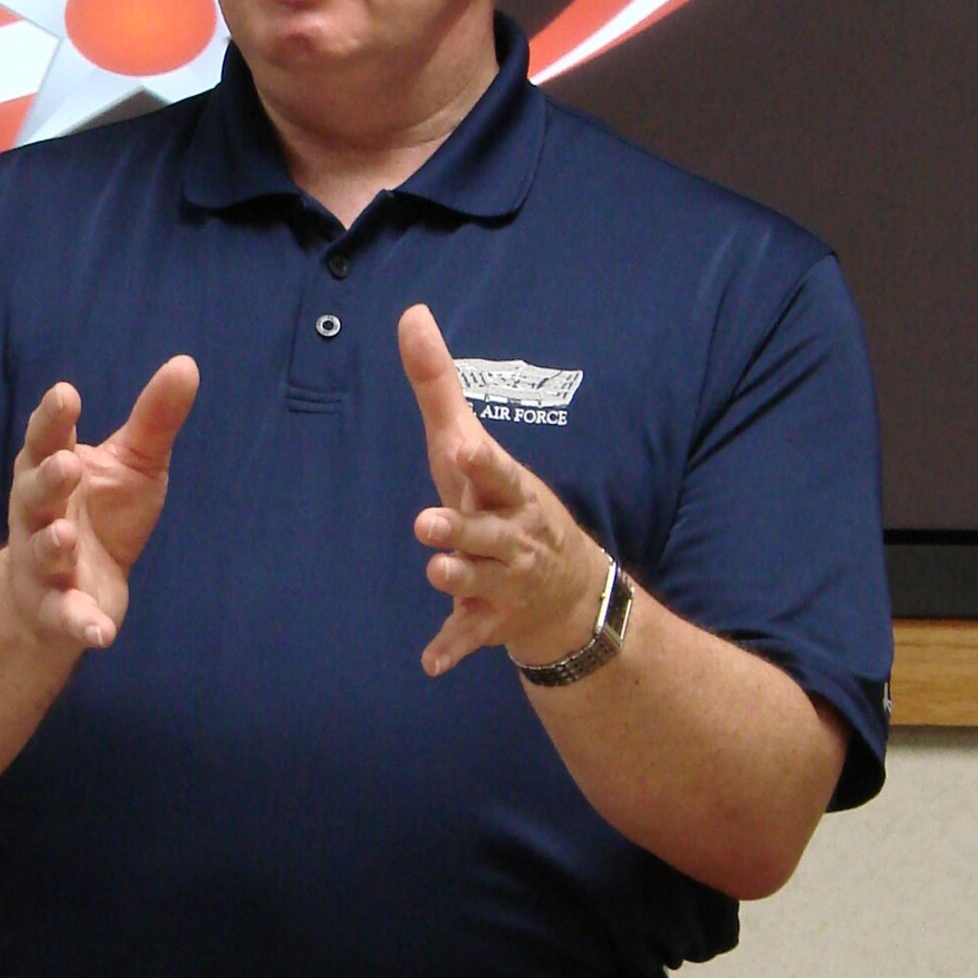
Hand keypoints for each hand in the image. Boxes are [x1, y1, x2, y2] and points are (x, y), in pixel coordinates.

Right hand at [5, 356, 198, 650]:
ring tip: (66, 536)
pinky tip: (99, 634)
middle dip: (47, 479)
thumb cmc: (101, 511)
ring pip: (42, 553)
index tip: (66, 394)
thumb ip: (153, 418)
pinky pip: (64, 617)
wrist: (74, 587)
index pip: (46, 439)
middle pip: (33, 493)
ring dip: (51, 545)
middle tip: (66, 464)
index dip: (52, 418)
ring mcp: (43, 563)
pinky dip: (79, 624)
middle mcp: (37, 514)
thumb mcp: (133, 463)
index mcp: (50, 469)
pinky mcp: (58, 609)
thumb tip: (186, 363)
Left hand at [398, 305, 611, 676]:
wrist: (568, 590)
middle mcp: (510, 536)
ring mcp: (504, 582)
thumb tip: (409, 313)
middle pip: (486, 532)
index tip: (461, 446)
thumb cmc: (501, 501)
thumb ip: (438, 384)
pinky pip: (470, 636)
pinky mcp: (491, 621)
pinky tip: (431, 664)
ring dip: (457, 579)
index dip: (480, 462)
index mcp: (507, 491)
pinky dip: (452, 649)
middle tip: (427, 523)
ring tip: (435, 570)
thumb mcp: (471, 446)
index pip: (496, 471)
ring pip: (477, 582)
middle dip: (462, 529)